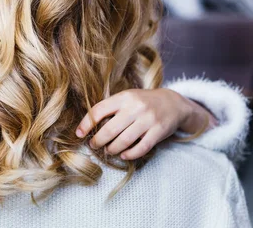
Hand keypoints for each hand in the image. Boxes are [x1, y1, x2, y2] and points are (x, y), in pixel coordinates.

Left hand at [75, 88, 216, 159]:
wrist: (173, 102)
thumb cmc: (143, 101)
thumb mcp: (126, 97)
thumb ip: (111, 107)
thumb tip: (89, 124)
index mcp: (124, 97)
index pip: (99, 110)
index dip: (86, 124)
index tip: (79, 134)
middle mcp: (135, 107)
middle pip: (110, 129)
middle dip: (98, 141)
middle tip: (94, 145)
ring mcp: (148, 120)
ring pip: (124, 141)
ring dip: (112, 149)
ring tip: (108, 151)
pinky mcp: (158, 132)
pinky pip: (141, 148)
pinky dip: (130, 155)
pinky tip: (124, 156)